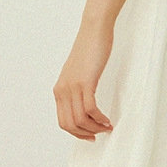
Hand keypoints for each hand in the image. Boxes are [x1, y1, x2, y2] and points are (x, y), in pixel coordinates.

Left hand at [53, 20, 113, 140]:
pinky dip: (100, 118)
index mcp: (59, 90)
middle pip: (70, 124)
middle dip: (86, 133)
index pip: (63, 122)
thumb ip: (76, 88)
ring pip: (80, 119)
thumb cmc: (89, 49)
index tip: (90, 135)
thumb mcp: (78, 73)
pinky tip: (107, 119)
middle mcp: (62, 90)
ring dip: (95, 128)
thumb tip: (84, 104)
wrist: (94, 30)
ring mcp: (72, 86)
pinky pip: (90, 109)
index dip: (77, 133)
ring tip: (107, 127)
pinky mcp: (85, 82)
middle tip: (100, 133)